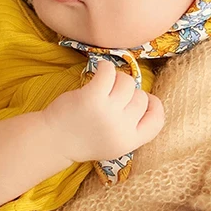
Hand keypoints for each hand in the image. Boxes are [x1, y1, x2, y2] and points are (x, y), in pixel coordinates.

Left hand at [42, 60, 164, 163]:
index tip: (144, 99)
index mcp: (129, 142)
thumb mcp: (113, 142)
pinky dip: (105, 67)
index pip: (157, 121)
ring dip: (116, 79)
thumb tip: (148, 99)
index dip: (154, 106)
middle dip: (128, 92)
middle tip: (111, 94)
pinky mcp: (92, 97)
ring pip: (126, 83)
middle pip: (140, 97)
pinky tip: (98, 70)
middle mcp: (122, 128)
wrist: (53, 141)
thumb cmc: (83, 137)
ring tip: (103, 84)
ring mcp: (108, 112)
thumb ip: (131, 127)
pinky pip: (109, 72)